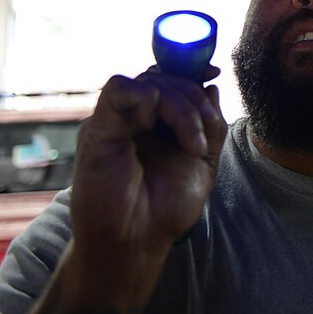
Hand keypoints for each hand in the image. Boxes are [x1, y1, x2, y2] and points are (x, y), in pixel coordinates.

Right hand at [71, 67, 226, 260]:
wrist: (138, 242)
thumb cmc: (166, 207)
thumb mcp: (203, 161)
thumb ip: (211, 125)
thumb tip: (212, 86)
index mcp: (158, 122)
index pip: (171, 78)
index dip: (192, 71)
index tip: (213, 72)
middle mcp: (136, 116)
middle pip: (166, 78)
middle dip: (195, 101)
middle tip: (202, 138)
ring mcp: (117, 120)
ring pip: (150, 81)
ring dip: (181, 107)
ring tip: (191, 144)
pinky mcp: (99, 126)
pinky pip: (119, 88)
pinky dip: (146, 98)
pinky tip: (154, 126)